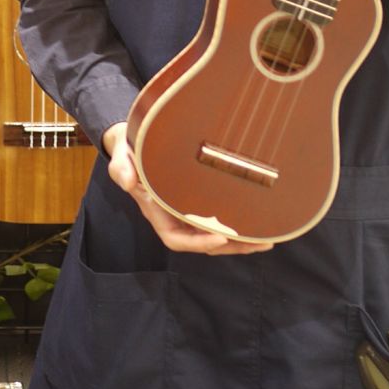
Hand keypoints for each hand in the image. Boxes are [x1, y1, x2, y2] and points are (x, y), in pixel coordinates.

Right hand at [102, 122, 269, 256]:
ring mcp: (188, 211)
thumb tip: (127, 180)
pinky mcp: (199, 200)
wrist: (136, 142)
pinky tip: (258, 222)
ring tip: (267, 239)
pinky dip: (238, 224)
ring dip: (240, 241)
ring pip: (215, 235)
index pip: (176, 239)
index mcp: (156, 212)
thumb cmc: (130, 150)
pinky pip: (219, 219)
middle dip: (232, 247)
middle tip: (260, 243)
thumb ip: (122, 168)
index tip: (220, 237)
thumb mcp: (122, 157)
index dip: (198, 243)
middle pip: (203, 243)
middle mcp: (174, 217)